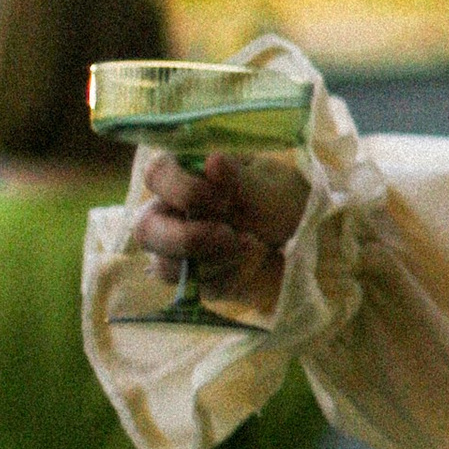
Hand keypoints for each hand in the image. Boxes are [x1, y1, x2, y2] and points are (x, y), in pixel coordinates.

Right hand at [131, 148, 307, 320]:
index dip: (185, 190)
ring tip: (256, 245)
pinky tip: (254, 261)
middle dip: (189, 239)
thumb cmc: (281, 198)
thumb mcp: (270, 186)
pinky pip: (195, 288)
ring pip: (165, 266)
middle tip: (229, 236)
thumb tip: (213, 160)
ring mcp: (176, 247)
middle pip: (145, 230)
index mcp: (186, 172)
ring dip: (215, 260)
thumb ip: (240, 179)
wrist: (303, 238)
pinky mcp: (190, 278)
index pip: (156, 174)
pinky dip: (230, 277)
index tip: (226, 199)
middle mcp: (171, 209)